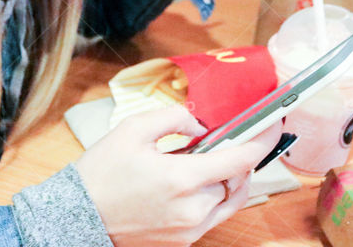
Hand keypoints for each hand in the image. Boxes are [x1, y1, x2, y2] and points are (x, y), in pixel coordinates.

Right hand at [74, 104, 282, 246]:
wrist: (78, 216)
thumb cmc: (102, 172)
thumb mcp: (133, 129)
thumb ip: (173, 117)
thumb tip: (200, 124)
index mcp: (182, 179)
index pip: (240, 159)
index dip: (262, 141)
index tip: (274, 125)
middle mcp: (192, 209)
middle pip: (238, 181)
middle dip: (238, 158)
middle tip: (226, 140)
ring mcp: (189, 230)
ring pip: (229, 200)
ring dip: (227, 179)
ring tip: (206, 160)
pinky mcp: (183, 241)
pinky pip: (212, 216)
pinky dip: (212, 196)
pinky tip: (192, 181)